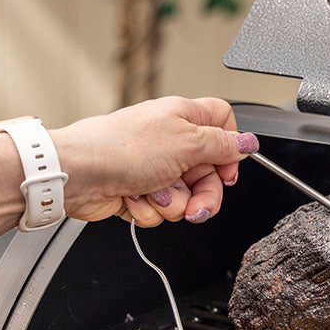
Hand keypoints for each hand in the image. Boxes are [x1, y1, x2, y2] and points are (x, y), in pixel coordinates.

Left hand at [50, 96, 258, 227]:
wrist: (80, 174)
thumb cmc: (123, 148)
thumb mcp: (186, 142)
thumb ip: (222, 145)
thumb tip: (249, 142)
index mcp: (184, 118)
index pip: (223, 127)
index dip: (231, 152)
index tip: (226, 172)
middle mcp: (171, 142)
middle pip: (208, 175)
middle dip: (203, 196)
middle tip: (195, 206)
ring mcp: (154, 169)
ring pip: (185, 198)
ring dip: (171, 204)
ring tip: (151, 193)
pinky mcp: (139, 193)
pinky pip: (160, 211)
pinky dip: (148, 209)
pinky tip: (132, 197)